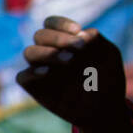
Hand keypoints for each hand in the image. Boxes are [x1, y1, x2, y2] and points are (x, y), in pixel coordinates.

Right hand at [15, 16, 128, 132]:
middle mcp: (50, 52)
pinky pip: (22, 77)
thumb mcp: (109, 55)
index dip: (61, 24)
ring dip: (48, 53)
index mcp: (65, 41)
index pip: (51, 23)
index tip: (78, 32)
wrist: (105, 108)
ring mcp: (42, 69)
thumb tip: (80, 34)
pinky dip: (32, 72)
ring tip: (69, 60)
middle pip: (40, 35)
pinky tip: (48, 72)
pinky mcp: (36, 87)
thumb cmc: (107, 78)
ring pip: (29, 52)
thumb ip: (97, 40)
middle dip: (58, 38)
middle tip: (78, 49)